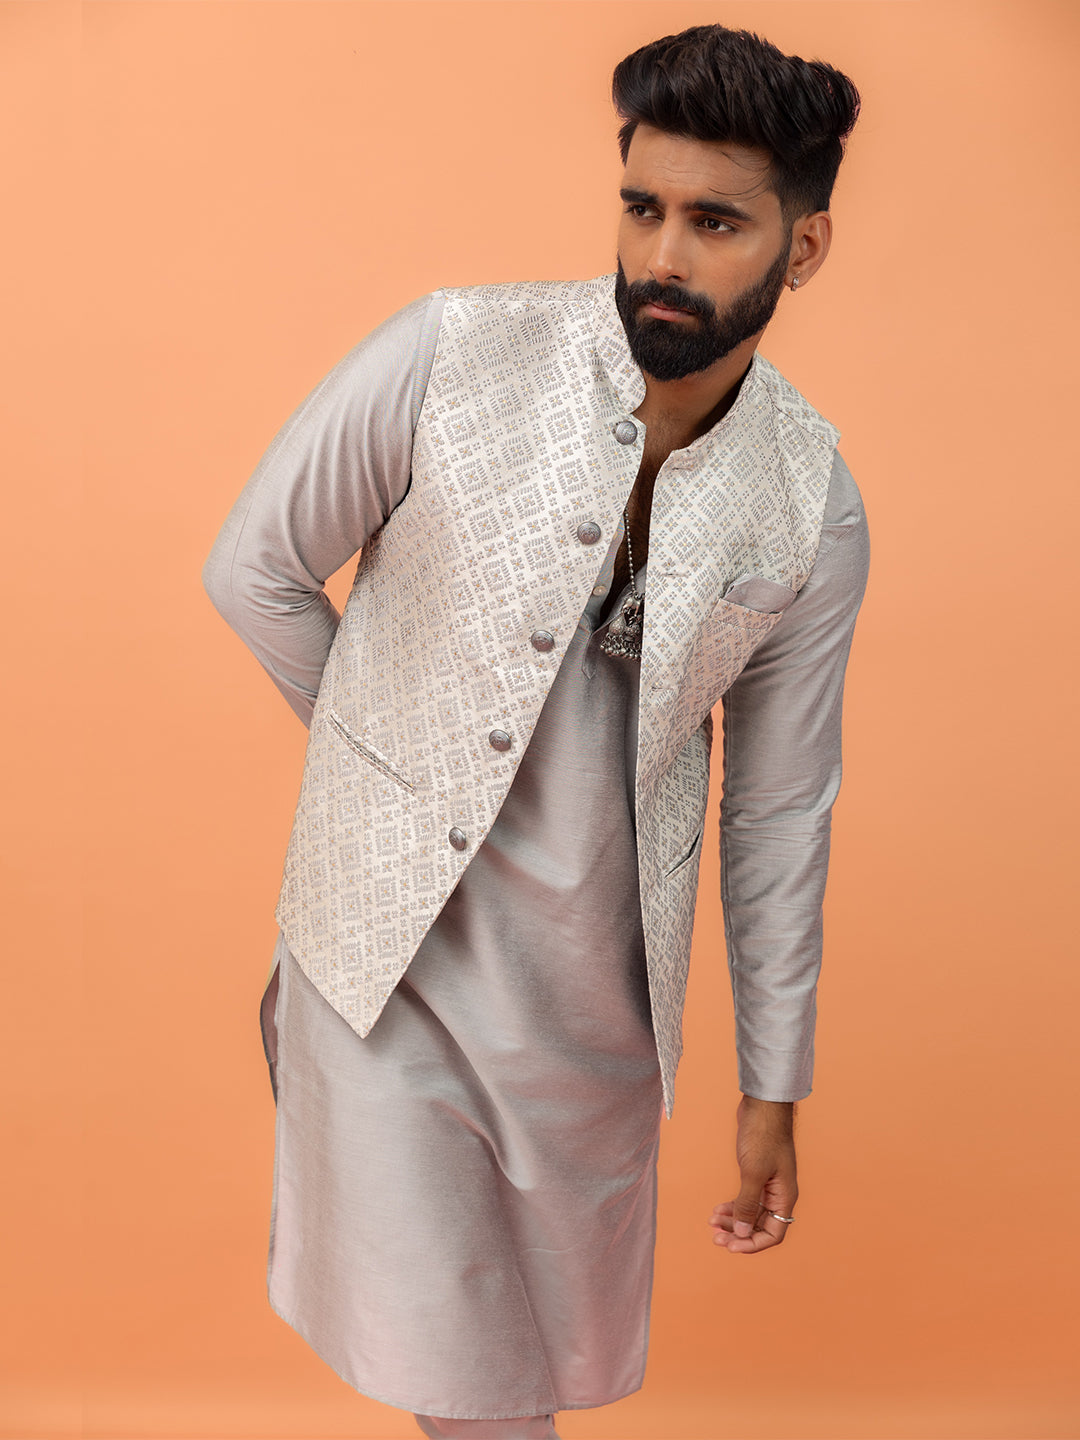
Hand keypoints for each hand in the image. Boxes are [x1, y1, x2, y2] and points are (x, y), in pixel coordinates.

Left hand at [709, 1094, 797, 1254]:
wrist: (762, 1106)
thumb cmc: (762, 1136)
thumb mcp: (753, 1172)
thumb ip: (747, 1204)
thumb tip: (742, 1232)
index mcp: (784, 1197)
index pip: (774, 1234)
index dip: (752, 1244)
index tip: (730, 1246)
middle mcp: (778, 1194)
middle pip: (760, 1226)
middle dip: (738, 1234)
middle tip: (715, 1237)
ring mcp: (767, 1184)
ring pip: (751, 1213)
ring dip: (733, 1220)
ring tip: (712, 1222)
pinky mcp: (756, 1174)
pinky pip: (746, 1199)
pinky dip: (732, 1206)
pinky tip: (717, 1209)